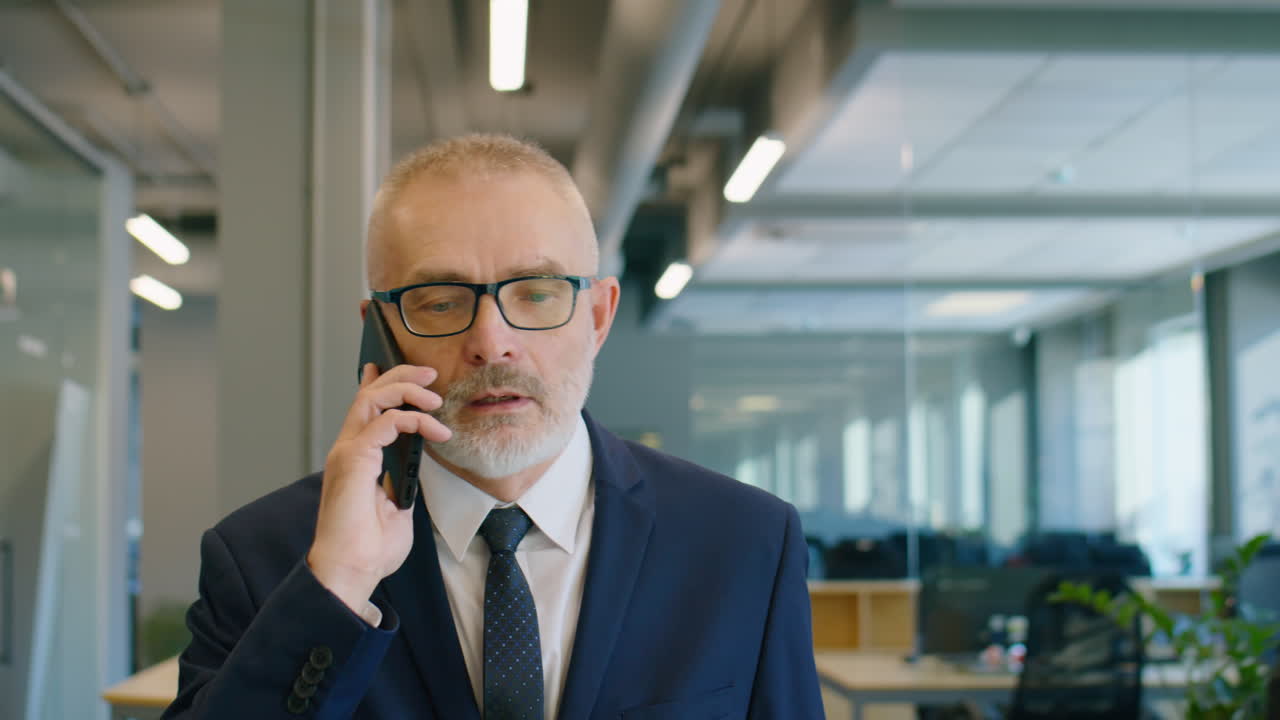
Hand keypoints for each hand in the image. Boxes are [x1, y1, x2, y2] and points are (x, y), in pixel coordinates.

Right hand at [307, 364, 451, 614]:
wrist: (351, 571)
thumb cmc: (369, 549)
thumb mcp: (395, 510)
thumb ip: (399, 487)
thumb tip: (410, 477)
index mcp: (355, 459)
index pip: (364, 410)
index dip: (378, 383)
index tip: (396, 369)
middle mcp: (347, 450)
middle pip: (369, 394)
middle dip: (401, 376)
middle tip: (430, 374)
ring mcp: (348, 452)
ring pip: (373, 398)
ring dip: (408, 390)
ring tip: (435, 398)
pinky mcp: (353, 458)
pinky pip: (387, 422)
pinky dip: (414, 419)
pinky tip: (435, 430)